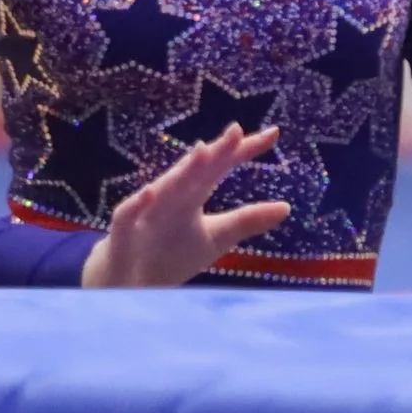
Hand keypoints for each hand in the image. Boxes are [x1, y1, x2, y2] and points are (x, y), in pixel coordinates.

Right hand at [80, 124, 289, 288]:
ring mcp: (146, 213)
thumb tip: (287, 207)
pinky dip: (137, 204)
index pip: (221, 167)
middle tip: (238, 131)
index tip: (273, 133)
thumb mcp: (215, 237)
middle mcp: (171, 197)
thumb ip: (246, 221)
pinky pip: (128, 215)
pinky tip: (150, 192)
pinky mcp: (124, 233)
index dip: (244, 151)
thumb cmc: (170, 253)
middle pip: (196, 172)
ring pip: (165, 188)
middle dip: (215, 153)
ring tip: (202, 152)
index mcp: (193, 195)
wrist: (127, 282)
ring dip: (181, 171)